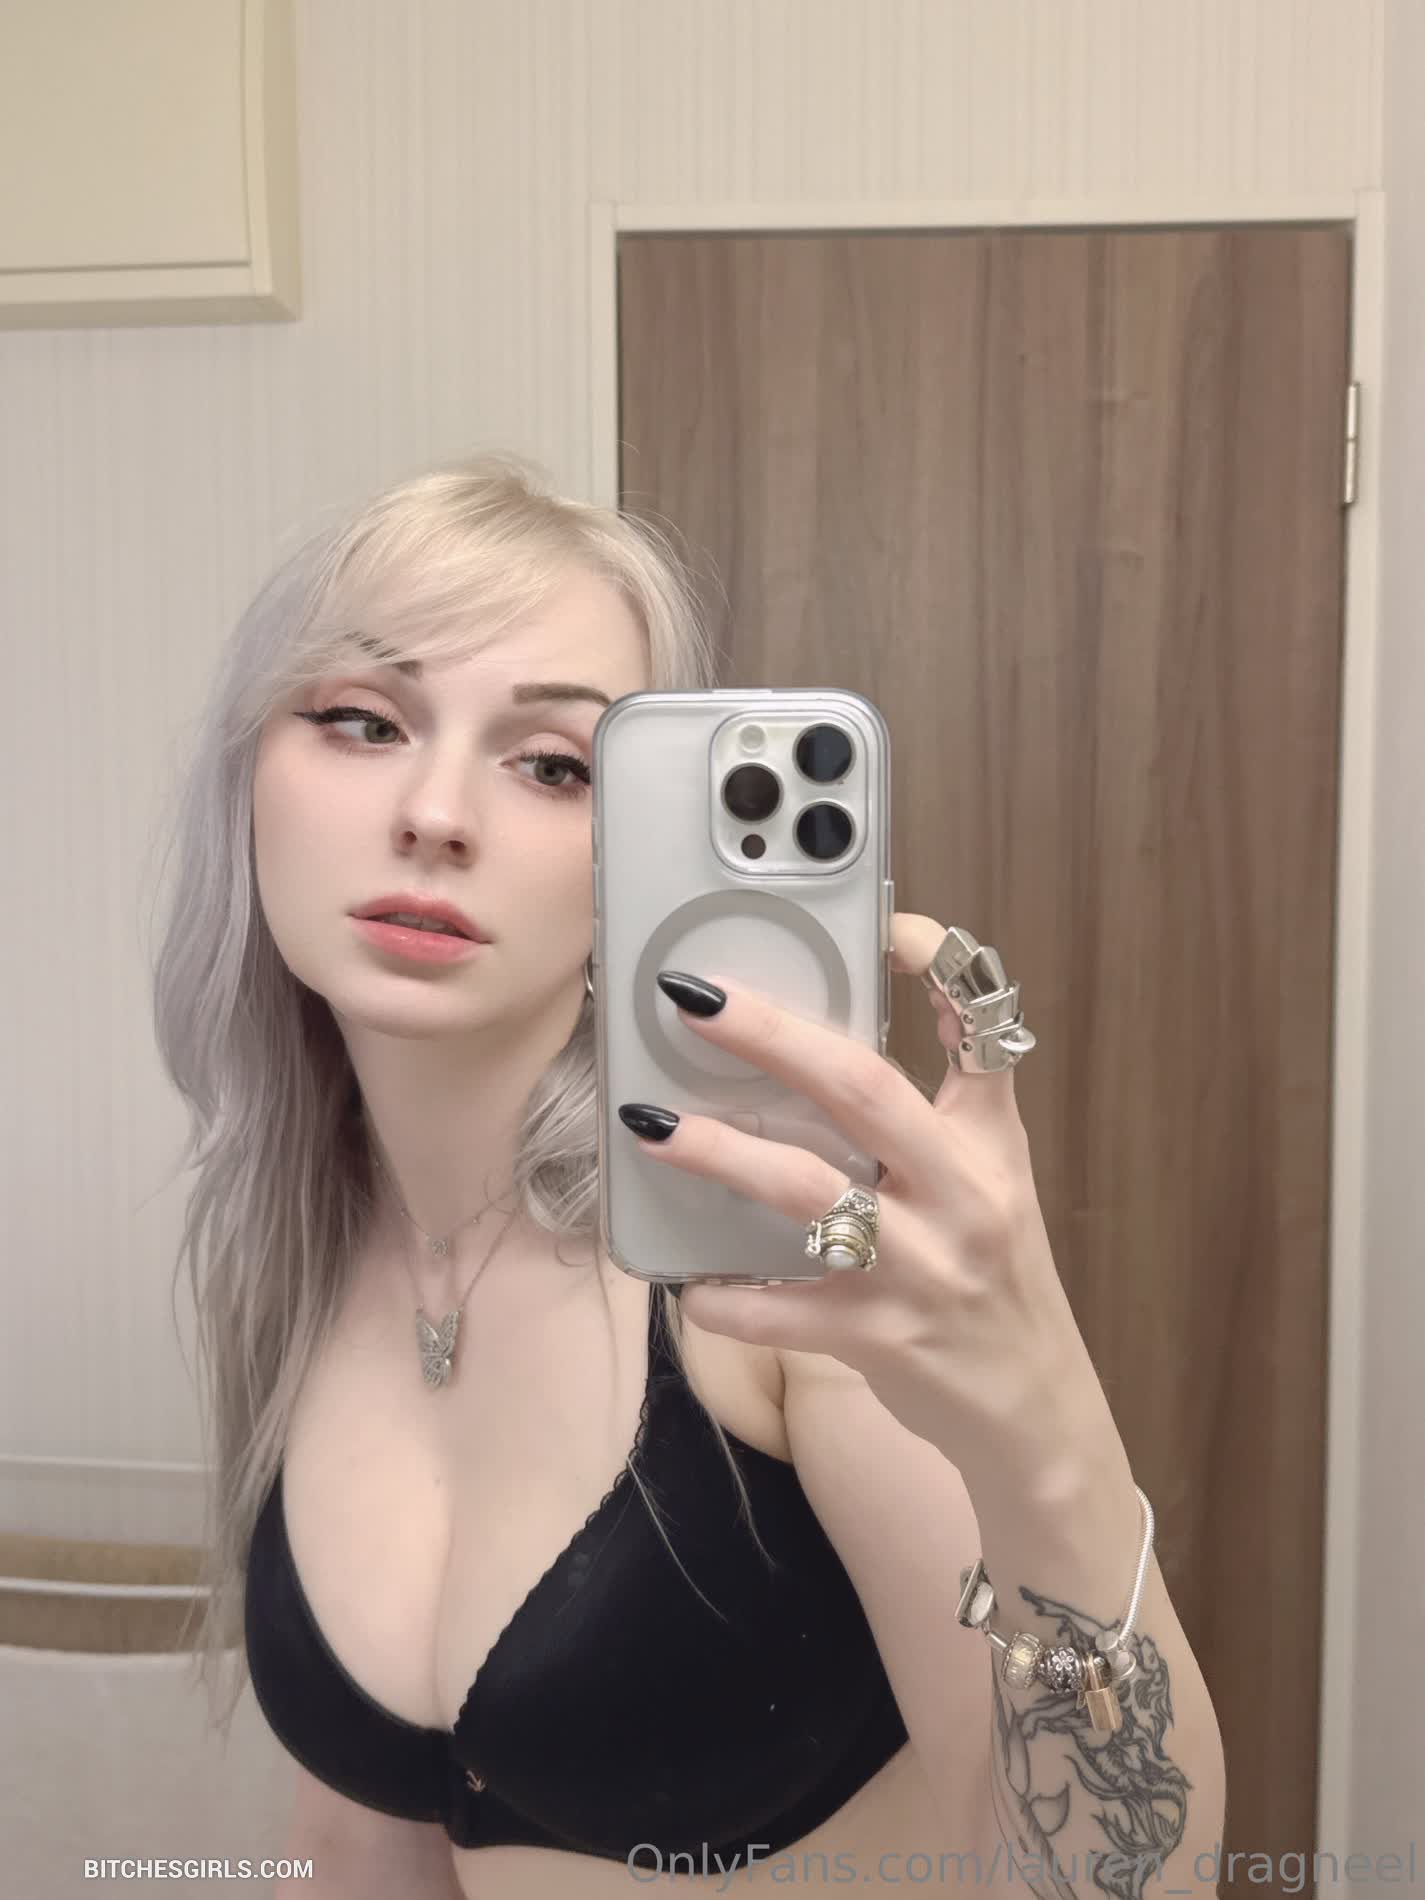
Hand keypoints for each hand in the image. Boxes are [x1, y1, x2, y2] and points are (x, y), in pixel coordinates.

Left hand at [617, 913, 1097, 1471]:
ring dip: (721, 1156)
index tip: (885, 923)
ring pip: (810, 1194)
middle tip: (696, 999)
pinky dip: (729, 1298)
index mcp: (988, 1141)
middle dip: (773, 1038)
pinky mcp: (883, 1340)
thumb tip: (838, 1039)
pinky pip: (785, 1313)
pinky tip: (686, 1285)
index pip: (983, 1029)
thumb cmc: (993, 1277)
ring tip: (650, 1125)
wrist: (1034, 1410)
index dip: (940, 966)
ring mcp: (923, 1268)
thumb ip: (934, 1112)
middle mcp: (963, 1193)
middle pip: (864, 1091)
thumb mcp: (991, 1179)